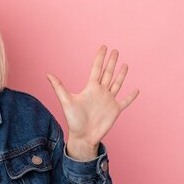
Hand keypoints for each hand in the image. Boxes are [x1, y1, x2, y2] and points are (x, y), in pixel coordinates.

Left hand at [46, 45, 138, 160]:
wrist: (82, 136)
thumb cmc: (73, 120)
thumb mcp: (66, 101)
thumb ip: (59, 87)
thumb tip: (48, 74)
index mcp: (90, 88)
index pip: (96, 69)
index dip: (100, 58)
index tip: (104, 47)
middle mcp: (100, 92)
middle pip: (108, 73)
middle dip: (112, 62)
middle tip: (116, 50)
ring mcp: (108, 101)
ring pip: (117, 84)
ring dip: (121, 75)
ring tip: (125, 65)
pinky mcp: (115, 110)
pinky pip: (125, 101)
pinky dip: (131, 96)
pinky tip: (136, 90)